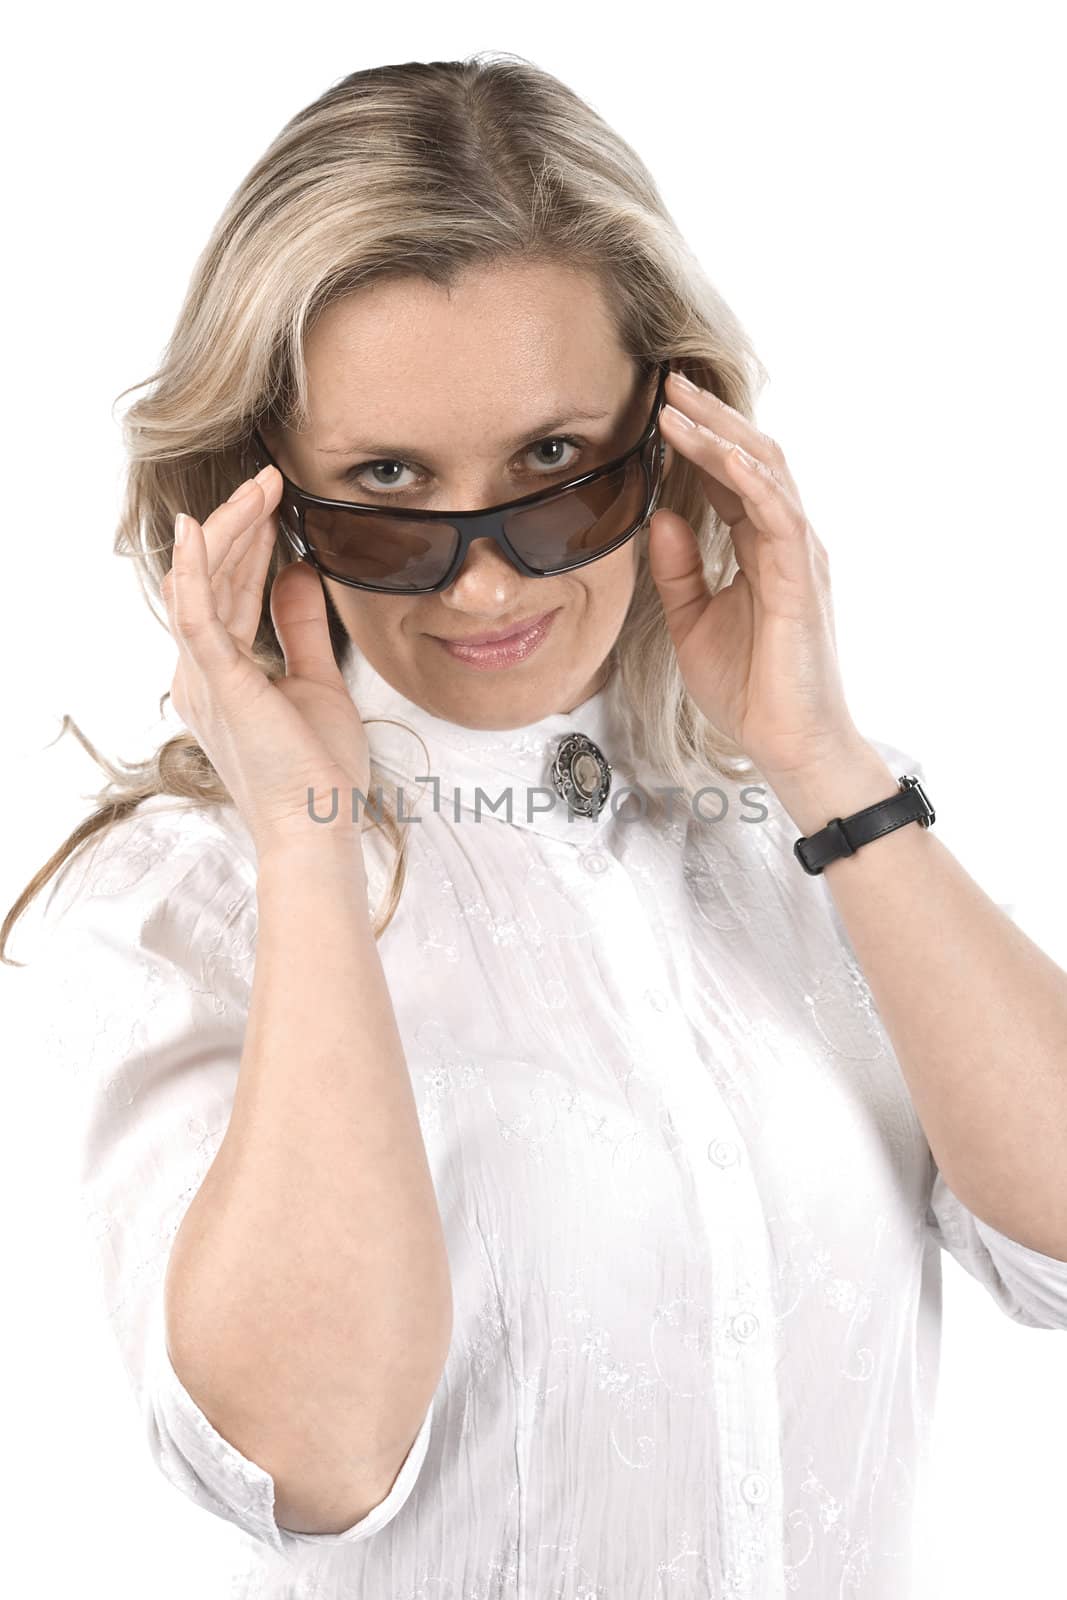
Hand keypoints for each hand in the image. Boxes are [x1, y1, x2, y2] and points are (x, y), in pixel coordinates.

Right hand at [161, 467, 370, 860]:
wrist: (317, 828)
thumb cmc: (316, 772)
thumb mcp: (316, 682)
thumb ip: (301, 628)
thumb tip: (300, 573)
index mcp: (220, 674)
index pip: (228, 593)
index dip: (248, 545)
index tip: (275, 506)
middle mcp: (200, 673)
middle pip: (212, 580)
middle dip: (241, 525)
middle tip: (269, 480)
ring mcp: (203, 678)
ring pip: (203, 584)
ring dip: (230, 530)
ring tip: (258, 488)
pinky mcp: (219, 684)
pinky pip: (197, 615)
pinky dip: (196, 568)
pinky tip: (200, 527)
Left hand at [649, 370, 864, 784]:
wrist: (788, 743)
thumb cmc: (750, 690)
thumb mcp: (693, 622)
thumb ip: (678, 569)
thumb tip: (660, 516)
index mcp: (763, 549)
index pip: (731, 477)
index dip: (698, 440)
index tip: (658, 407)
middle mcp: (786, 541)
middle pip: (752, 457)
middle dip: (710, 417)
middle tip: (666, 382)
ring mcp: (799, 556)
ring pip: (765, 473)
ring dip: (720, 435)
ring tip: (677, 405)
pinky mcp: (799, 580)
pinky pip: (777, 514)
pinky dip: (747, 479)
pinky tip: (718, 453)